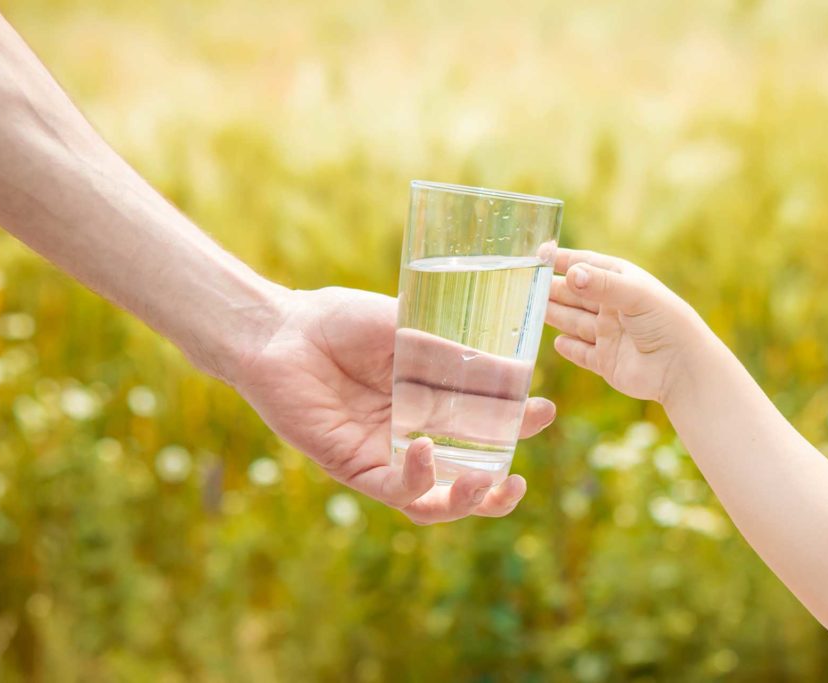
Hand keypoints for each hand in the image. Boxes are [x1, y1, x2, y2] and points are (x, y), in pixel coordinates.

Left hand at [231, 285, 555, 523]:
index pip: (483, 428)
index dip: (515, 428)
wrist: (284, 328)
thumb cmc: (342, 322)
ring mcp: (384, 455)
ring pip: (432, 502)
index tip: (543, 411)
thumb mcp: (411, 334)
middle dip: (496, 489)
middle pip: (463, 479)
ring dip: (465, 502)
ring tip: (489, 483)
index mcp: (430, 403)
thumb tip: (519, 374)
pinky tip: (426, 449)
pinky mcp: (353, 466)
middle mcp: (411, 436)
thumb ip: (458, 359)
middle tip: (518, 481)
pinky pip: (393, 489)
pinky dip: (417, 478)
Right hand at [545, 248, 707, 402]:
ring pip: (573, 321)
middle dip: (551, 289)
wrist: (683, 369)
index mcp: (622, 282)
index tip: (538, 254)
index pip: (587, 265)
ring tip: (529, 309)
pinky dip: (569, 347)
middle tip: (522, 285)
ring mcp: (608, 335)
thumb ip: (602, 285)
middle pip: (574, 295)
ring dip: (553, 314)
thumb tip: (571, 274)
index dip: (563, 259)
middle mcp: (613, 307)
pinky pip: (581, 352)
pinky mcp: (606, 361)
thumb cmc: (667, 323)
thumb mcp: (636, 295)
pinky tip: (556, 342)